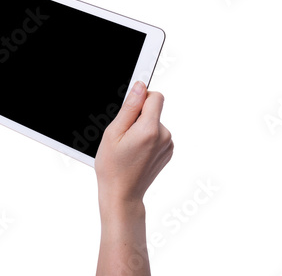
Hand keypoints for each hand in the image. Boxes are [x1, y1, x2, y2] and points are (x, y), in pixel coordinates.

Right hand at [95, 81, 173, 205]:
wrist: (123, 195)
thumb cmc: (113, 168)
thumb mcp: (113, 133)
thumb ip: (130, 108)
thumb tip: (140, 87)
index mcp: (150, 130)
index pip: (156, 97)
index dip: (141, 98)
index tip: (130, 108)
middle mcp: (164, 136)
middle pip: (154, 111)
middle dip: (139, 117)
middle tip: (124, 136)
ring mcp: (168, 145)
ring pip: (155, 123)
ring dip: (143, 129)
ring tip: (129, 147)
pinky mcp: (168, 152)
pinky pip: (158, 135)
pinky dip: (148, 139)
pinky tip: (136, 152)